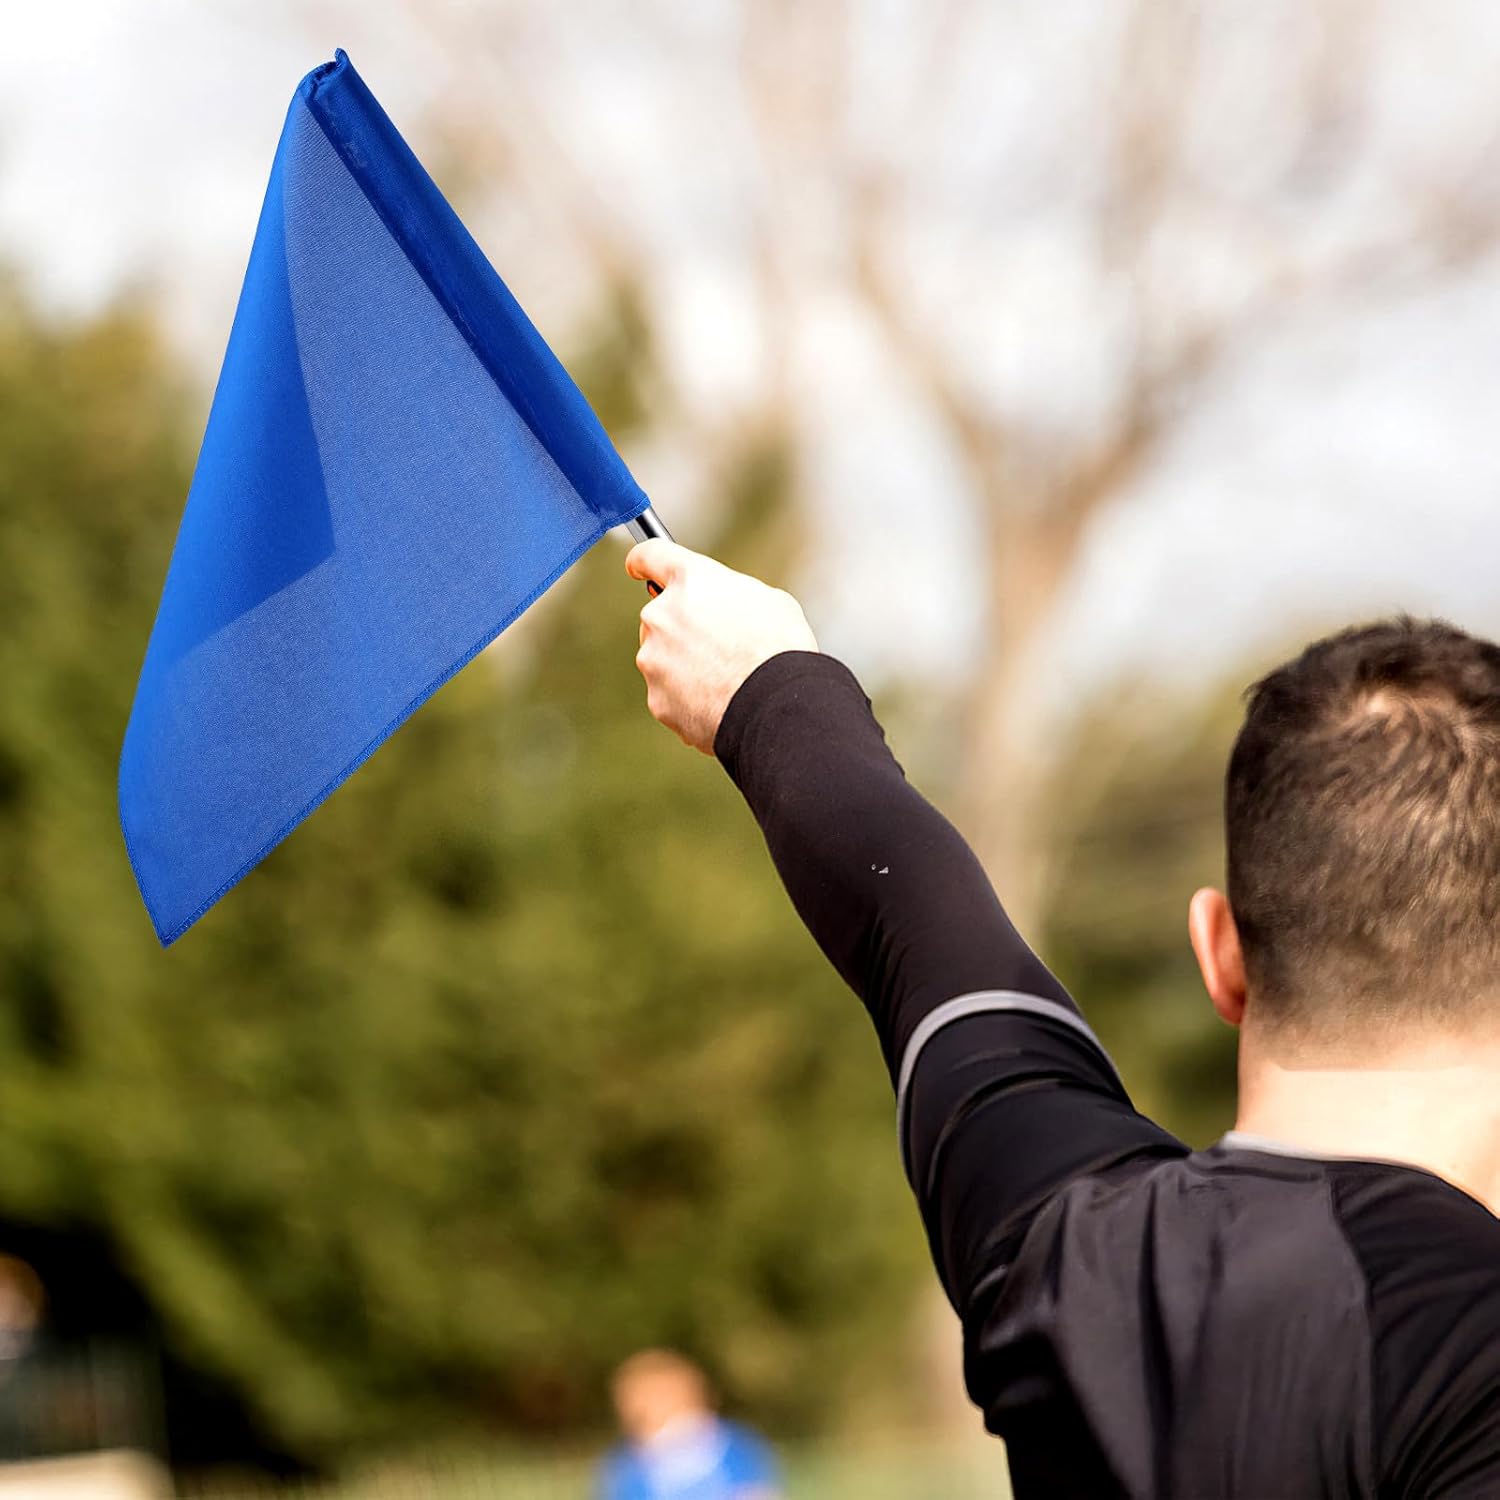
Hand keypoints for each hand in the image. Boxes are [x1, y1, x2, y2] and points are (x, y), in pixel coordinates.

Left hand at [626, 540, 818, 753]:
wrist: (774, 705)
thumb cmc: (779, 649)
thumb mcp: (767, 599)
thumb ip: (730, 594)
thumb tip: (725, 605)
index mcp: (689, 581)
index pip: (649, 556)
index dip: (643, 561)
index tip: (637, 568)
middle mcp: (661, 615)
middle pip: (660, 616)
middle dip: (683, 628)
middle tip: (719, 645)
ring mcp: (654, 659)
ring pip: (662, 658)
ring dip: (685, 665)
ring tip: (726, 679)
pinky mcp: (656, 698)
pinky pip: (669, 694)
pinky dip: (689, 698)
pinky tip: (720, 702)